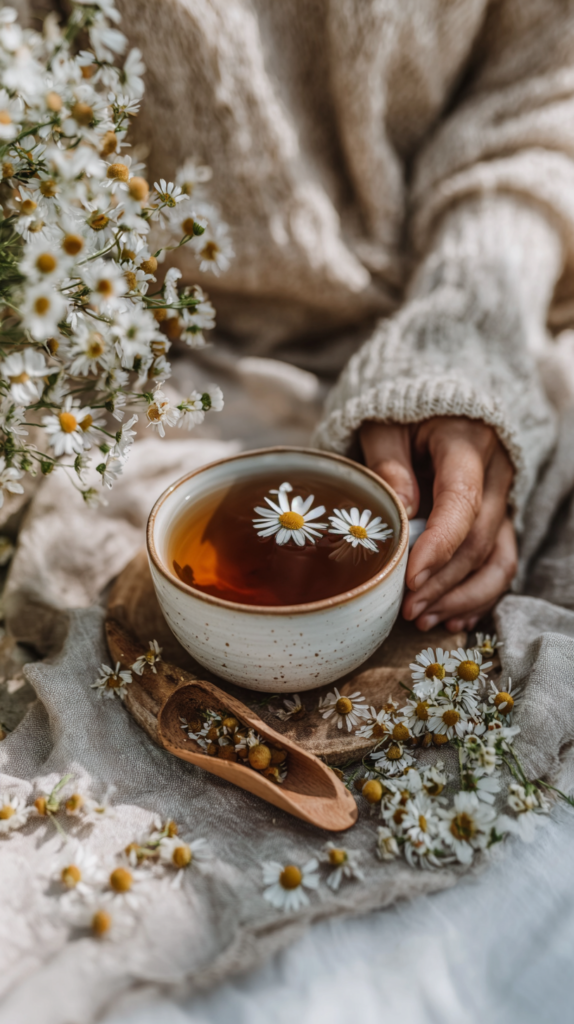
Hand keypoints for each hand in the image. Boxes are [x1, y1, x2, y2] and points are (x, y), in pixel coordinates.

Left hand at [360, 417, 517, 631]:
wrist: (435, 402)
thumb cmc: (401, 411)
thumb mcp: (383, 424)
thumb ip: (388, 462)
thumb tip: (401, 509)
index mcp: (467, 441)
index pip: (462, 501)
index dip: (439, 544)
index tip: (410, 576)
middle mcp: (496, 473)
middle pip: (478, 539)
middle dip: (442, 581)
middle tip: (405, 607)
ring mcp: (502, 498)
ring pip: (498, 558)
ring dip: (463, 596)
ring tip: (423, 619)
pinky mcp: (499, 517)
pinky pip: (500, 562)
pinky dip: (478, 594)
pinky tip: (451, 617)